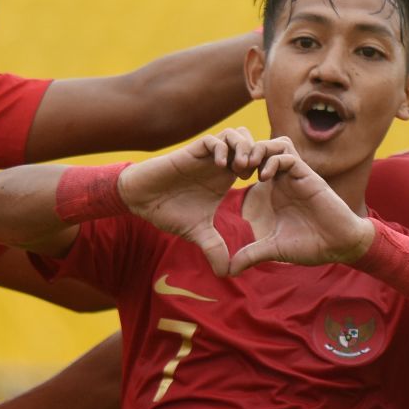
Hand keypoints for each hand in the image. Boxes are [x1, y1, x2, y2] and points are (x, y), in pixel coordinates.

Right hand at [120, 128, 278, 274]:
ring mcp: (207, 156)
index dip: (266, 169)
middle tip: (259, 174)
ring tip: (241, 168)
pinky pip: (214, 139)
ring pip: (236, 134)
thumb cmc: (168, 211)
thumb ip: (214, 249)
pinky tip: (222, 166)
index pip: (256, 161)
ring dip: (244, 148)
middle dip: (260, 155)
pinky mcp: (192, 152)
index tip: (267, 186)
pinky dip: (222, 148)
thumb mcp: (198, 233)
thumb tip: (226, 274)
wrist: (141, 200)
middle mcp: (219, 163)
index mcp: (226, 178)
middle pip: (252, 143)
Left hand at [229, 142, 373, 274]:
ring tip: (249, 168)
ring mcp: (298, 177)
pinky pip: (289, 157)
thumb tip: (230, 270)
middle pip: (266, 147)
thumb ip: (251, 254)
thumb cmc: (311, 246)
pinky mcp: (309, 178)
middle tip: (235, 168)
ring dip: (261, 150)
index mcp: (277, 191)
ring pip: (278, 144)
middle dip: (247, 151)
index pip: (257, 162)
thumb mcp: (273, 249)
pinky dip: (274, 161)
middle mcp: (287, 180)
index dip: (240, 164)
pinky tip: (264, 178)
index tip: (227, 178)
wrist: (339, 247)